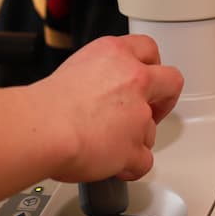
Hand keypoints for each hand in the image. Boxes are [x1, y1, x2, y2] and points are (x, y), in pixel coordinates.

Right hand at [32, 35, 183, 182]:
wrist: (43, 127)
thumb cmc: (47, 103)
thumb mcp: (74, 68)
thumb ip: (100, 74)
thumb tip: (102, 89)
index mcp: (115, 54)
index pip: (148, 48)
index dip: (150, 66)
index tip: (145, 78)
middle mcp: (133, 79)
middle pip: (171, 81)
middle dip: (165, 99)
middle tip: (150, 111)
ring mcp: (139, 114)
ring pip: (151, 130)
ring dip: (135, 139)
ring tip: (107, 145)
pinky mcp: (136, 146)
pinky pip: (143, 162)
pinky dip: (129, 167)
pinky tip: (112, 165)